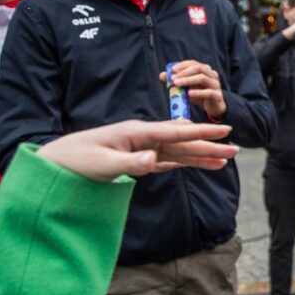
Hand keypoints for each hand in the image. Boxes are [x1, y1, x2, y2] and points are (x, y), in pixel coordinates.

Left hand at [36, 120, 238, 181]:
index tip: (225, 130)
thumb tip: (154, 160)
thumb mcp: (103, 163)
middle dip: (210, 145)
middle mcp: (145, 138)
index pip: (177, 132)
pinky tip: (201, 164)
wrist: (59, 162)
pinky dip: (187, 163)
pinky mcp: (141, 160)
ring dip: (203, 156)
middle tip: (236, 147)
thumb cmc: (77, 160)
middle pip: (184, 142)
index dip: (202, 133)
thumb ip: (131, 162)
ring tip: (226, 159)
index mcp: (138, 132)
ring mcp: (144, 149)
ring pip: (180, 152)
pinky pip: (170, 162)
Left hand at [161, 60, 226, 117]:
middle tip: (172, 79)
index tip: (172, 70)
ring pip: (203, 78)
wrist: (213, 106)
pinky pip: (208, 92)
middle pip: (199, 68)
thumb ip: (176, 80)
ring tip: (177, 84)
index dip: (183, 65)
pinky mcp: (217, 96)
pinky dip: (198, 92)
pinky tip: (189, 94)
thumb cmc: (199, 94)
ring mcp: (216, 85)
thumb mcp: (187, 86)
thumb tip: (162, 75)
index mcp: (205, 70)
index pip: (194, 63)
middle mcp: (212, 74)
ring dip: (188, 80)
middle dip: (184, 72)